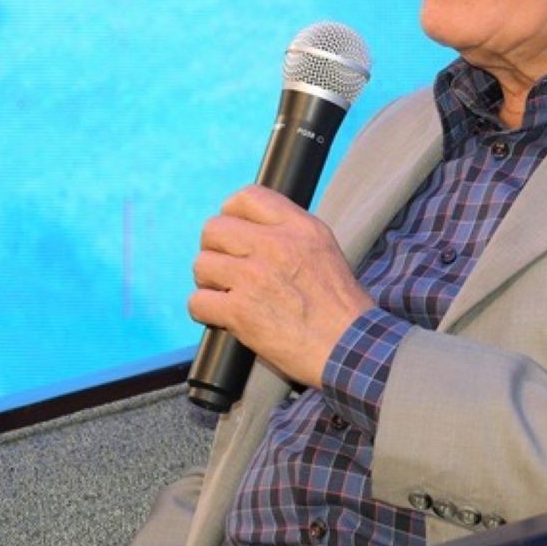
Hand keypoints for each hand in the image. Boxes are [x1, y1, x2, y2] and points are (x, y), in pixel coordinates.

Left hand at [187, 185, 373, 388]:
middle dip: (214, 250)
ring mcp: (255, 277)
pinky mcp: (240, 312)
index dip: (230, 213)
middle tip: (226, 270)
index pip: (247, 196)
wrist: (348, 348)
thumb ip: (291, 234)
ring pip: (202, 264)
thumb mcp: (326, 252)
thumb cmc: (340, 308)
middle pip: (214, 228)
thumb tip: (253, 230)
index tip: (233, 233)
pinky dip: (204, 313)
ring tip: (227, 295)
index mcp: (300, 227)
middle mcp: (275, 246)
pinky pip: (198, 302)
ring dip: (209, 283)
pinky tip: (222, 318)